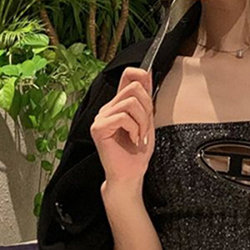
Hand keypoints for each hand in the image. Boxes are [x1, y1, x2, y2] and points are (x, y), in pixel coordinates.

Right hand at [90, 67, 154, 184]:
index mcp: (118, 105)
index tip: (150, 88)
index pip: (127, 76)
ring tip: (140, 136)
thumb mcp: (147, 121)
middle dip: (147, 107)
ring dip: (142, 122)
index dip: (141, 75)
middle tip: (146, 126)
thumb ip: (146, 100)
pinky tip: (133, 140)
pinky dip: (134, 129)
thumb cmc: (137, 153)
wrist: (129, 175)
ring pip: (130, 102)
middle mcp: (107, 109)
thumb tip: (147, 74)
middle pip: (133, 88)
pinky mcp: (99, 128)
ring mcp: (101, 118)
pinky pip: (123, 117)